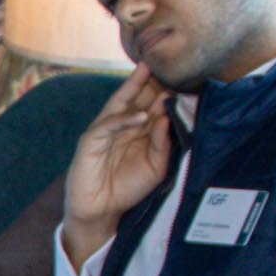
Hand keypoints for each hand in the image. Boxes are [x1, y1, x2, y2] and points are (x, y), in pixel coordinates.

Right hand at [58, 72, 177, 254]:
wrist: (101, 211)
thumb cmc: (127, 188)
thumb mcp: (155, 168)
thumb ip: (162, 144)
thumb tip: (166, 117)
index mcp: (137, 129)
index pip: (152, 105)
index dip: (165, 92)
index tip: (184, 79)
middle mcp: (121, 125)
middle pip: (137, 97)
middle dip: (150, 81)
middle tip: (166, 63)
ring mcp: (105, 130)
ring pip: (120, 103)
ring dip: (134, 87)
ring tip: (148, 71)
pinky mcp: (91, 141)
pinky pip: (108, 125)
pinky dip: (124, 120)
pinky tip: (141, 115)